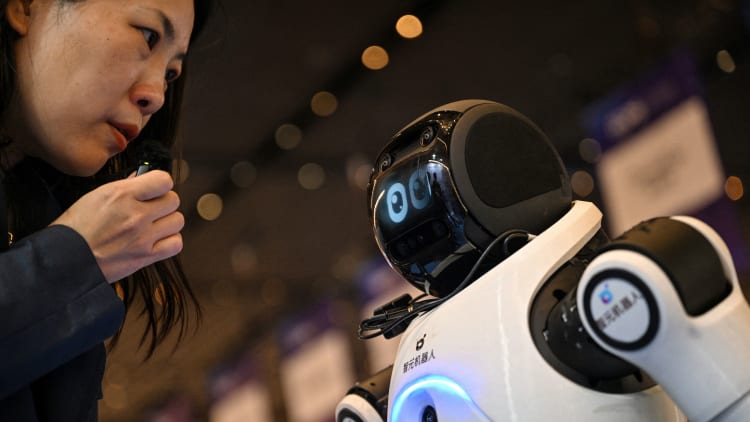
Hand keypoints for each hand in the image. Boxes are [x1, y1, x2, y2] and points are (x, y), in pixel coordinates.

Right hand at [51, 170, 183, 282]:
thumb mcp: (95, 196)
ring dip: (168, 222)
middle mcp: (136, 214)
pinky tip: (156, 240)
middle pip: (173, 200)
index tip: (154, 189)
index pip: (164, 180)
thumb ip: (124, 187)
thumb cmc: (75, 228)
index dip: (160, 183)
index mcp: (121, 195)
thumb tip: (141, 178)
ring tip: (153, 225)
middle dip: (163, 202)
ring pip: (178, 221)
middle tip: (151, 208)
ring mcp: (143, 237)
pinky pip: (176, 244)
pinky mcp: (145, 256)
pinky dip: (170, 241)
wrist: (65, 260)